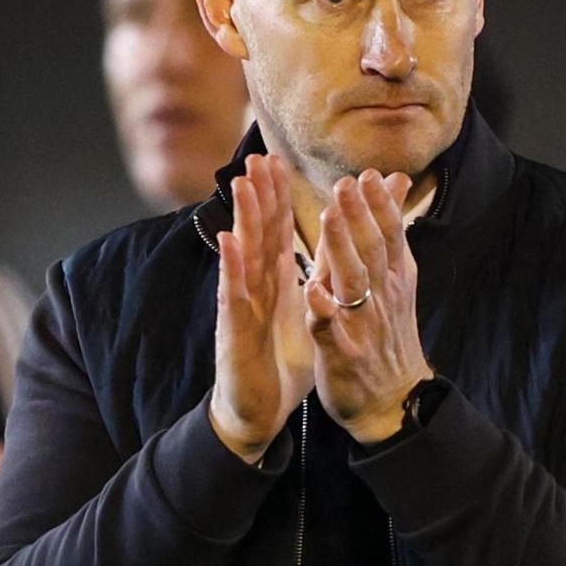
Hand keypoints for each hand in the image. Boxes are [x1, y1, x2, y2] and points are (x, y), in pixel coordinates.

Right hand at [208, 153, 314, 463]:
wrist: (259, 410)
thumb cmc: (281, 361)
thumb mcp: (309, 315)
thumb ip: (320, 280)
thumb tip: (336, 254)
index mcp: (277, 282)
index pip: (278, 232)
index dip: (280, 198)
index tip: (280, 161)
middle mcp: (257, 287)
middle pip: (259, 233)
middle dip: (260, 194)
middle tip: (260, 155)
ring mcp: (243, 305)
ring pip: (245, 255)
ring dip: (244, 218)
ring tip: (243, 182)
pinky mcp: (235, 330)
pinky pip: (235, 296)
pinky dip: (233, 268)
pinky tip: (230, 242)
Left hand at [306, 169, 430, 444]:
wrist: (394, 401)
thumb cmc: (388, 332)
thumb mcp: (396, 277)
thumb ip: (390, 228)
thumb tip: (398, 179)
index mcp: (393, 277)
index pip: (390, 234)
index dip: (379, 205)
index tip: (367, 175)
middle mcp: (382, 297)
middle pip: (372, 251)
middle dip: (359, 216)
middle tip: (345, 184)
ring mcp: (363, 325)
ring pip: (352, 282)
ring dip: (341, 248)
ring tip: (329, 219)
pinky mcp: (342, 352)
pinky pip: (331, 328)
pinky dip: (323, 309)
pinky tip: (312, 290)